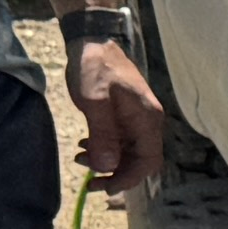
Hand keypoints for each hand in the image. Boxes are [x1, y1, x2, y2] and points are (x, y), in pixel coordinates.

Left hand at [64, 37, 168, 194]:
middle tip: (88, 181)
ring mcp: (136, 118)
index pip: (148, 161)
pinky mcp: (124, 115)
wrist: (92, 41)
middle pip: (139, 160)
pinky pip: (119, 141)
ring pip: (128, 152)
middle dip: (115, 173)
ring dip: (106, 161)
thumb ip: (103, 135)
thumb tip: (108, 167)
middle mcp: (147, 122)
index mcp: (146, 119)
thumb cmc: (94, 68)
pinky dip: (103, 148)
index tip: (103, 187)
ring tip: (79, 157)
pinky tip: (84, 145)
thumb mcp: (94, 101)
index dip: (128, 179)